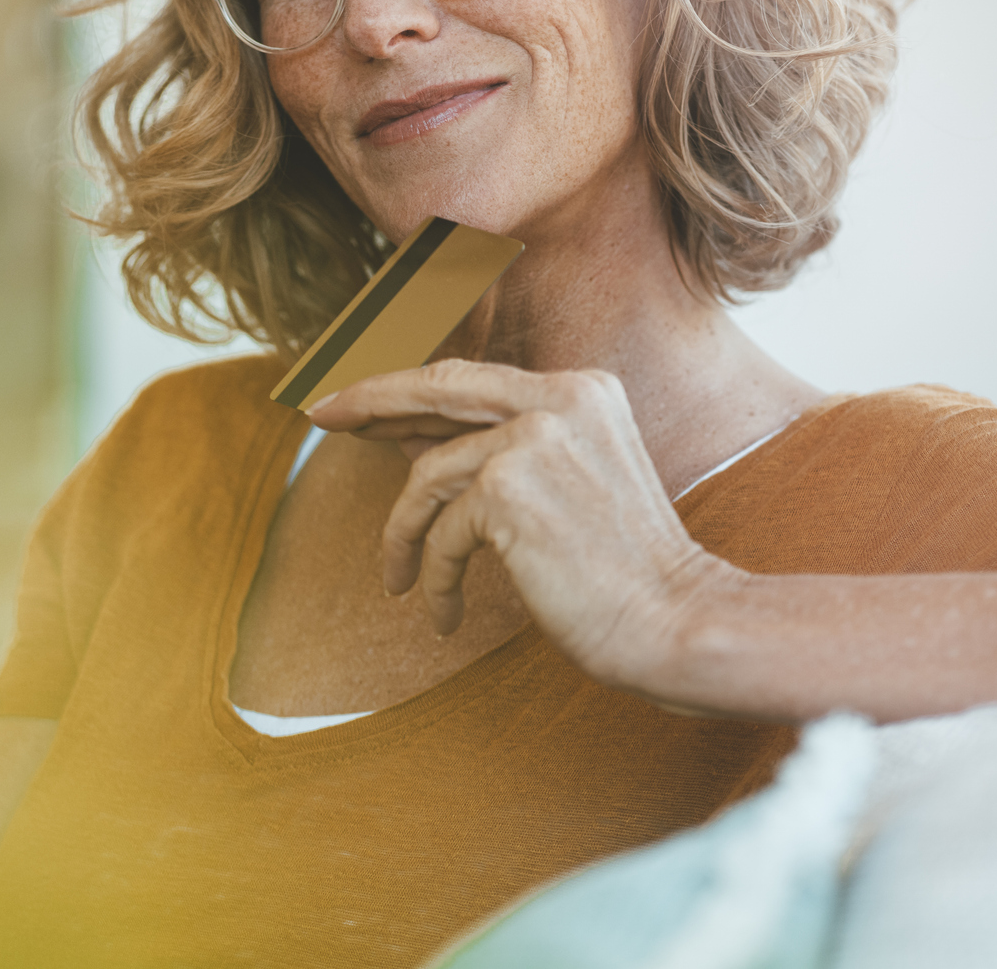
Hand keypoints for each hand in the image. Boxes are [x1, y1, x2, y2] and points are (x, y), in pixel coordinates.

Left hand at [308, 359, 727, 693]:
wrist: (675, 621)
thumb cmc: (624, 571)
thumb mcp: (567, 488)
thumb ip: (500, 452)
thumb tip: (412, 442)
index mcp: (583, 389)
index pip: (470, 375)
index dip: (404, 385)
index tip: (355, 396)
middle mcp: (560, 398)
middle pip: (435, 387)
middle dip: (369, 399)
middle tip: (320, 413)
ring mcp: (534, 437)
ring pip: (430, 475)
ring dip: (407, 535)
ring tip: (403, 580)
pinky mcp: (509, 487)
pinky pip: (443, 529)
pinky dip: (435, 574)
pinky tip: (442, 612)